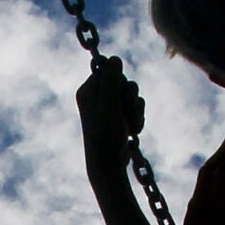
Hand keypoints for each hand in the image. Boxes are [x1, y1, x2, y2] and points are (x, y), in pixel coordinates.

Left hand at [76, 56, 144, 176]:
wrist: (109, 165)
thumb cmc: (105, 136)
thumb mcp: (107, 105)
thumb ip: (110, 81)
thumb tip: (114, 59)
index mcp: (87, 91)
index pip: (108, 69)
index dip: (118, 80)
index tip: (117, 96)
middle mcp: (96, 97)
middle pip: (123, 80)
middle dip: (130, 97)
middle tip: (125, 113)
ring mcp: (109, 107)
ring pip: (133, 94)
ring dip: (136, 110)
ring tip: (131, 126)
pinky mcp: (120, 117)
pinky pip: (136, 107)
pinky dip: (137, 118)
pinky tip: (133, 131)